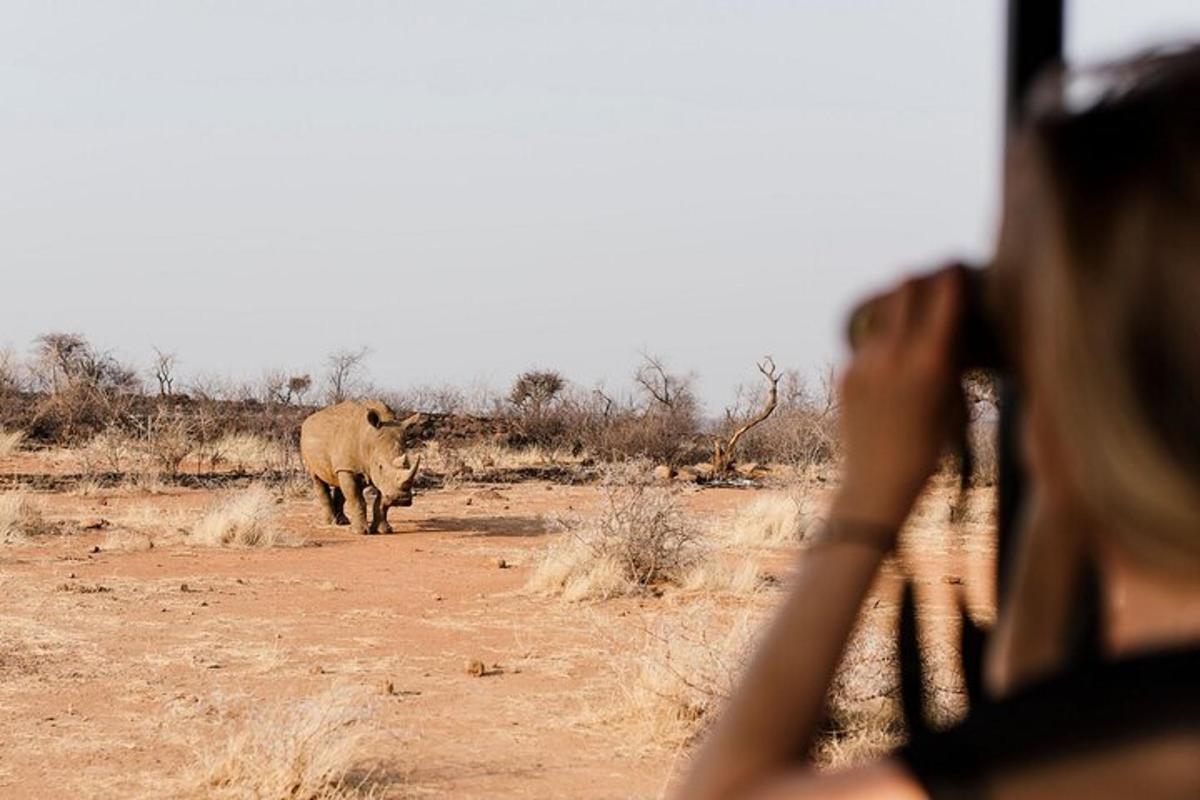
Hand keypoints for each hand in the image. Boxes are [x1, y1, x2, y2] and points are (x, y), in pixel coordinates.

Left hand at [832, 265, 964, 529]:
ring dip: (896, 300)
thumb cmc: (929, 448)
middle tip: (931, 273)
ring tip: (909, 296)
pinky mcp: (846, 373)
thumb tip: (952, 322)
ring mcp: (866, 362)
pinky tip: (891, 340)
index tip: (957, 264)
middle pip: (905, 289)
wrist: (877, 483)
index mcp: (931, 362)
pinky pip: (866, 341)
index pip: (942, 297)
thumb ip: (948, 357)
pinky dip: (881, 335)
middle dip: (920, 278)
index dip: (950, 275)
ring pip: (881, 311)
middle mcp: (895, 355)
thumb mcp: (951, 399)